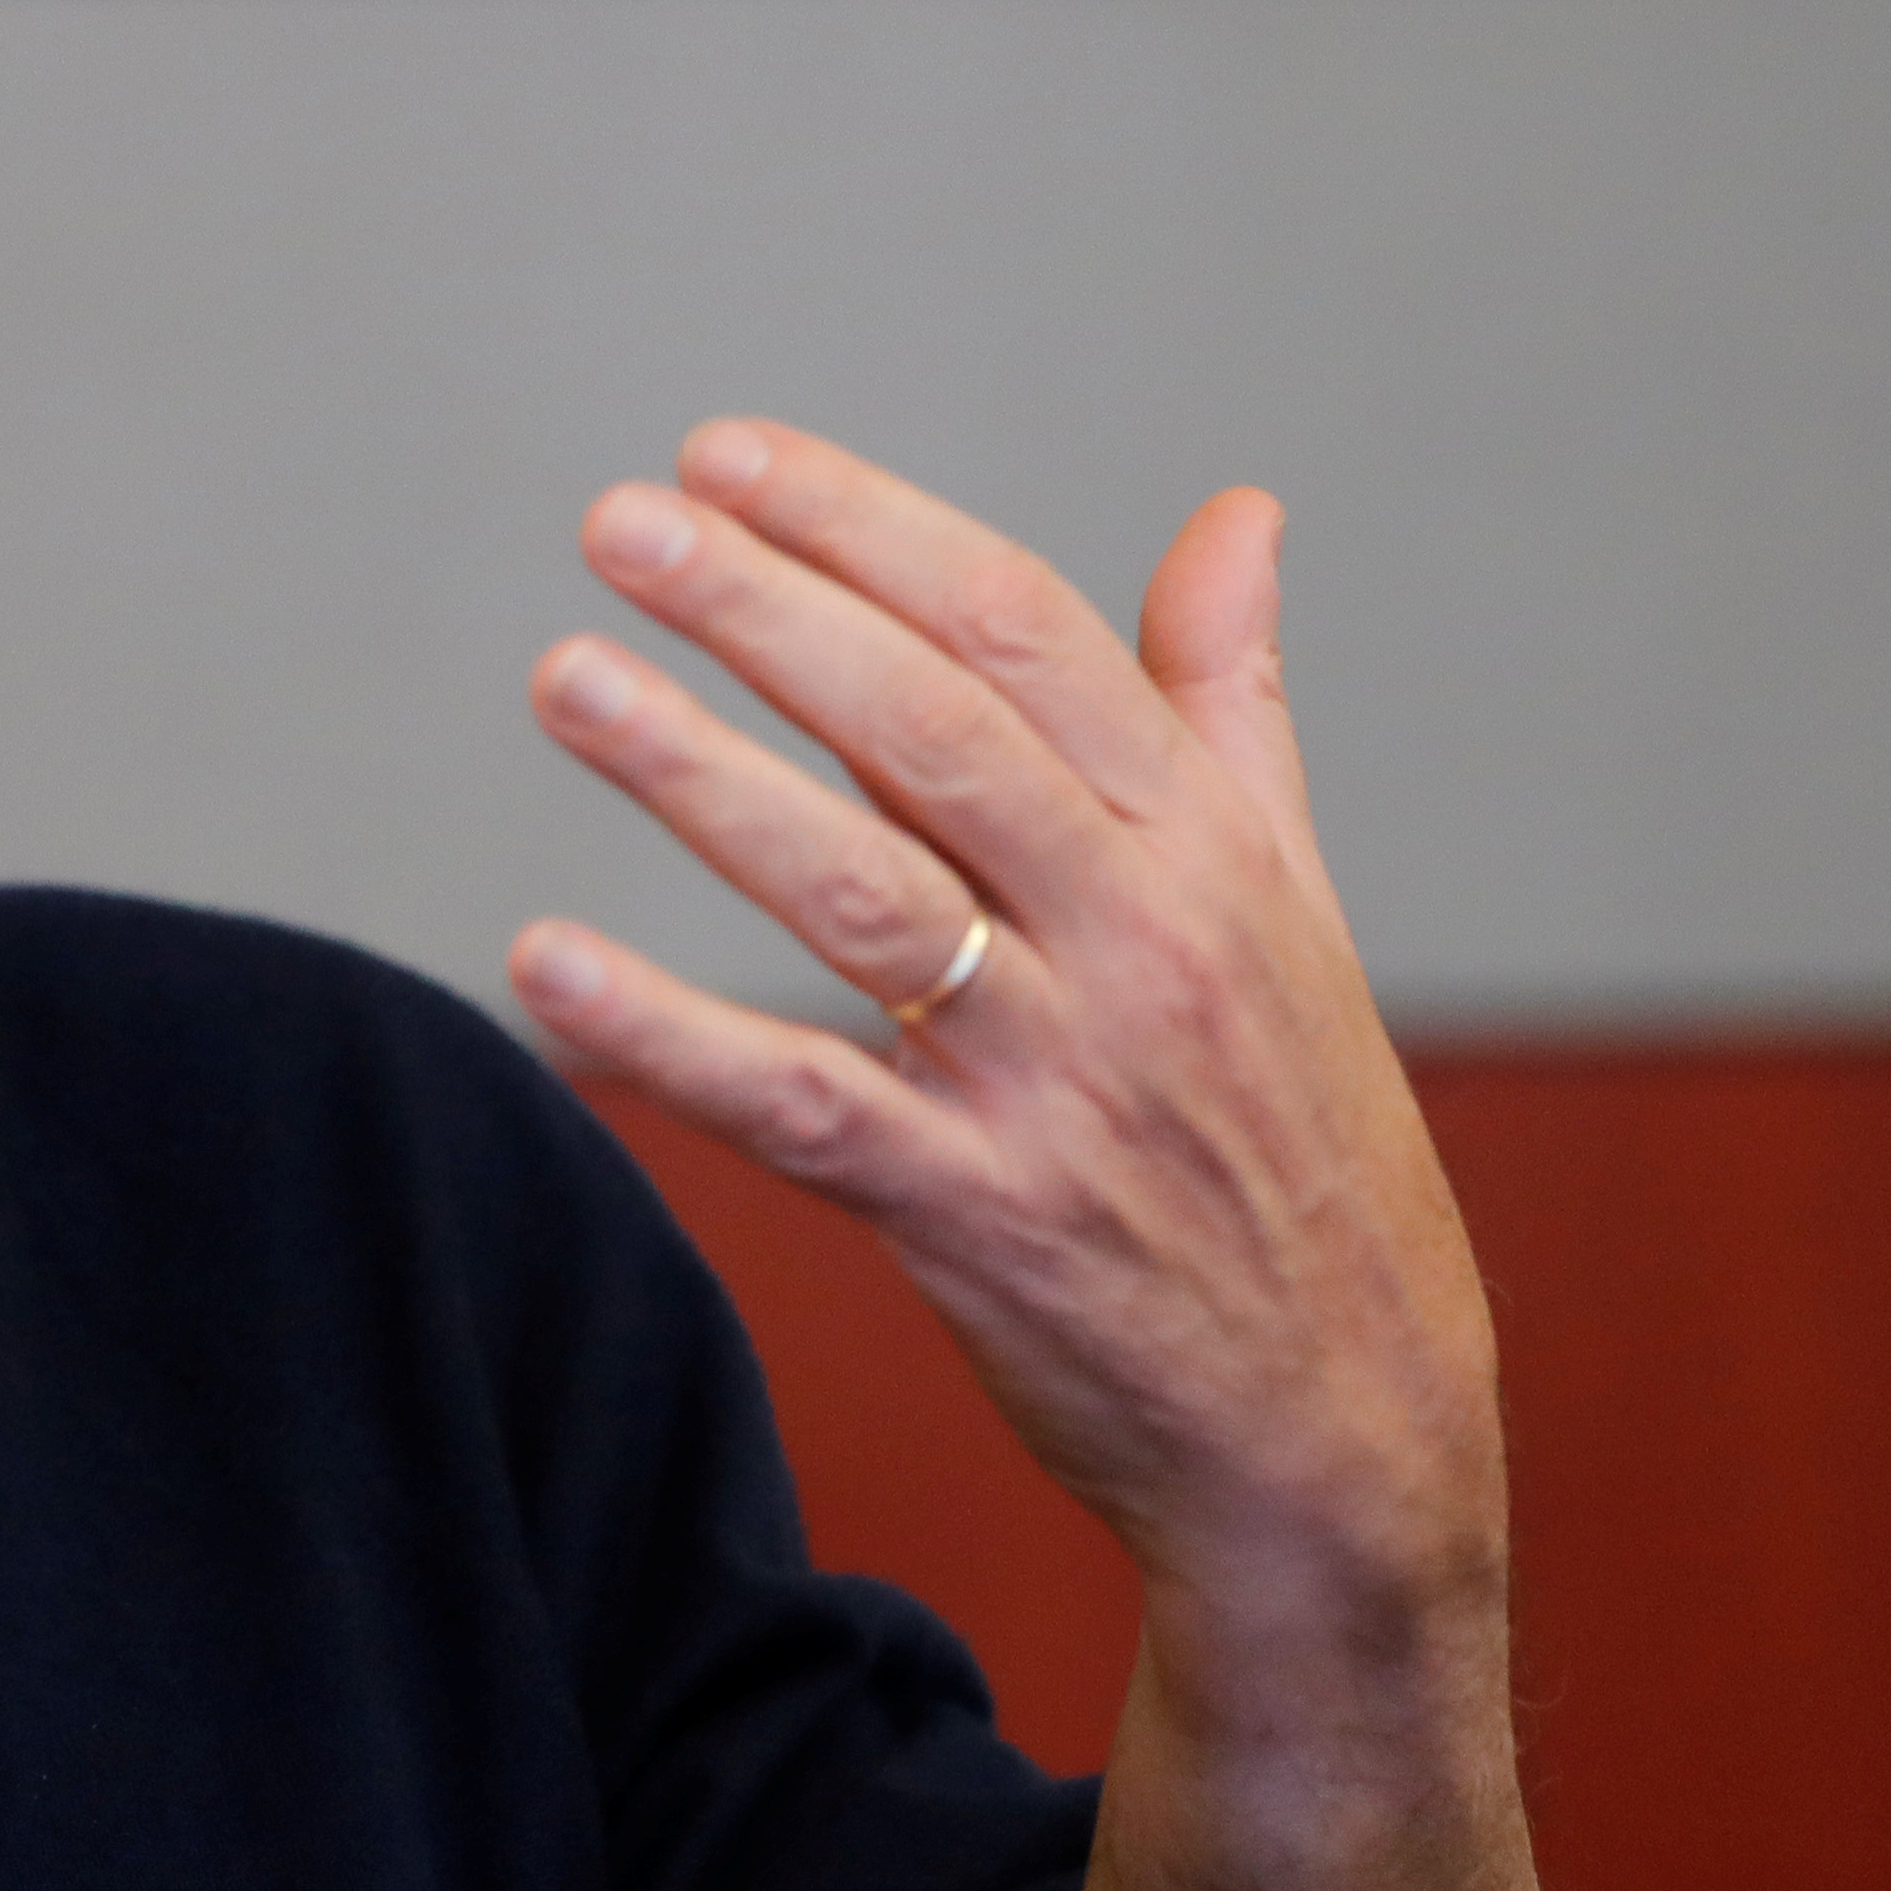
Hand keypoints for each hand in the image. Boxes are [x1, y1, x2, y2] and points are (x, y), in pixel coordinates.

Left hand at [504, 420, 1507, 1683]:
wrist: (1346, 1434)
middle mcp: (1142, 938)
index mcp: (1206, 845)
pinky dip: (668, 1037)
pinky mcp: (981, 1217)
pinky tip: (544, 967)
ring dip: (700, 777)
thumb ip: (1234, 707)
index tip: (724, 457)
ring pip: (861, 893)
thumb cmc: (1297, 1145)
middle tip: (620, 522)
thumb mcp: (1293, 909)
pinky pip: (801, 1107)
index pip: (1022, 632)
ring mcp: (1060, 1080)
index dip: (867, 531)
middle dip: (768, 611)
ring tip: (567, 676)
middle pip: (933, 730)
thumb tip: (1239, 515)